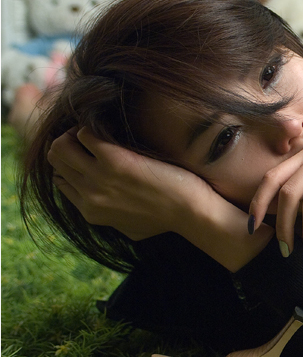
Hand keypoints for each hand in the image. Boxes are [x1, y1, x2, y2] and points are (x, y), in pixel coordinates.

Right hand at [47, 127, 214, 240]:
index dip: (68, 163)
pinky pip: (85, 134)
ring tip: (95, 130)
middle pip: (56, 159)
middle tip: (88, 136)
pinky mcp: (115, 161)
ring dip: (74, 132)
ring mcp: (100, 178)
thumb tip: (100, 206)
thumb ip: (110, 219)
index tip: (83, 152)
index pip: (60, 180)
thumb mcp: (131, 230)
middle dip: (67, 143)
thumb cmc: (169, 219)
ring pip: (62, 145)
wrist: (192, 213)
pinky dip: (92, 127)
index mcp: (90, 212)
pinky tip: (109, 127)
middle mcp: (89, 196)